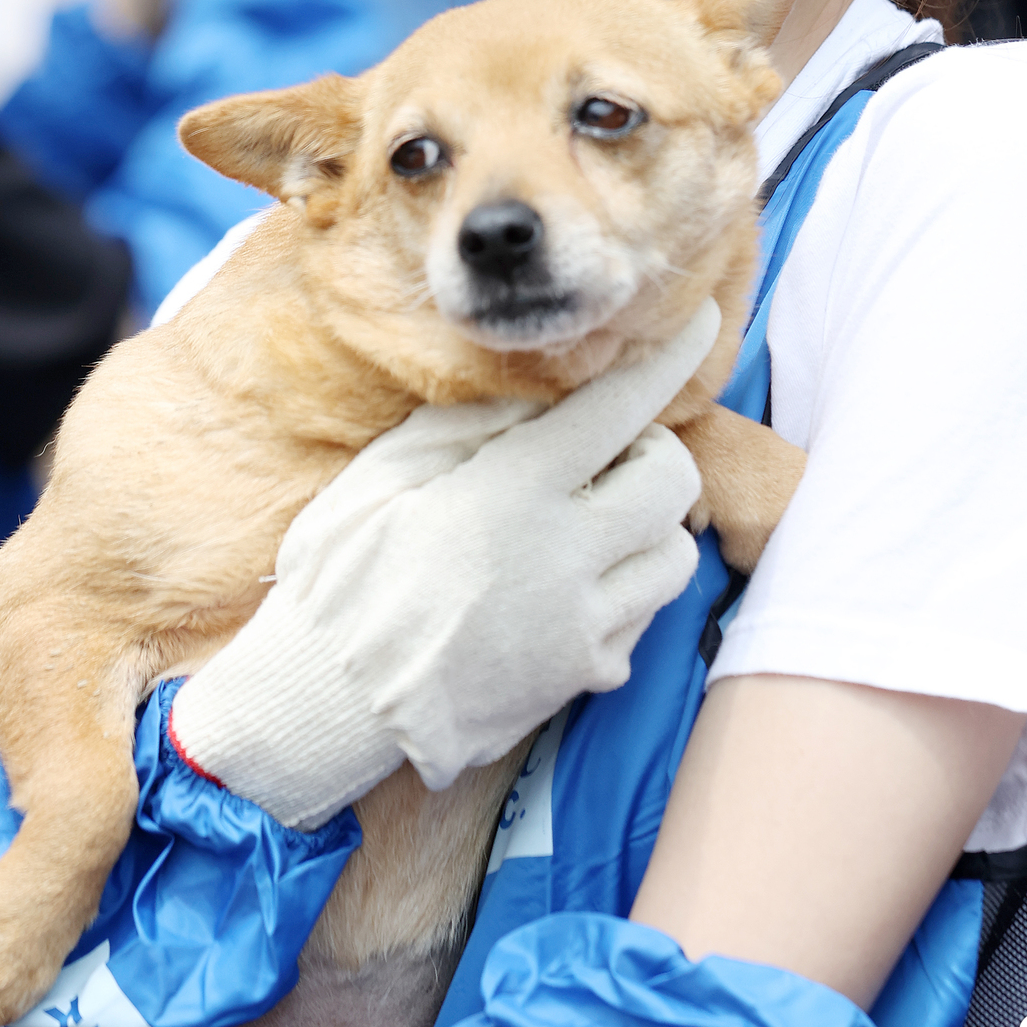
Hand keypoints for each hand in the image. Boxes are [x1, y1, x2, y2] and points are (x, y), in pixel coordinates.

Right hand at [169, 301, 719, 826]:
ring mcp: (581, 626)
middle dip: (652, 452)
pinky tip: (567, 589)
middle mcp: (565, 558)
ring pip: (674, 554)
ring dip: (648, 527)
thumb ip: (472, 425)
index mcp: (513, 492)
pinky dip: (623, 593)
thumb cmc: (342, 575)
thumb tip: (544, 393)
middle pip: (673, 480)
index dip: (668, 357)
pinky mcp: (582, 678)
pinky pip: (641, 621)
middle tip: (606, 455)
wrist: (327, 704)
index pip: (619, 407)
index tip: (699, 322)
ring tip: (592, 525)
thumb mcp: (387, 473)